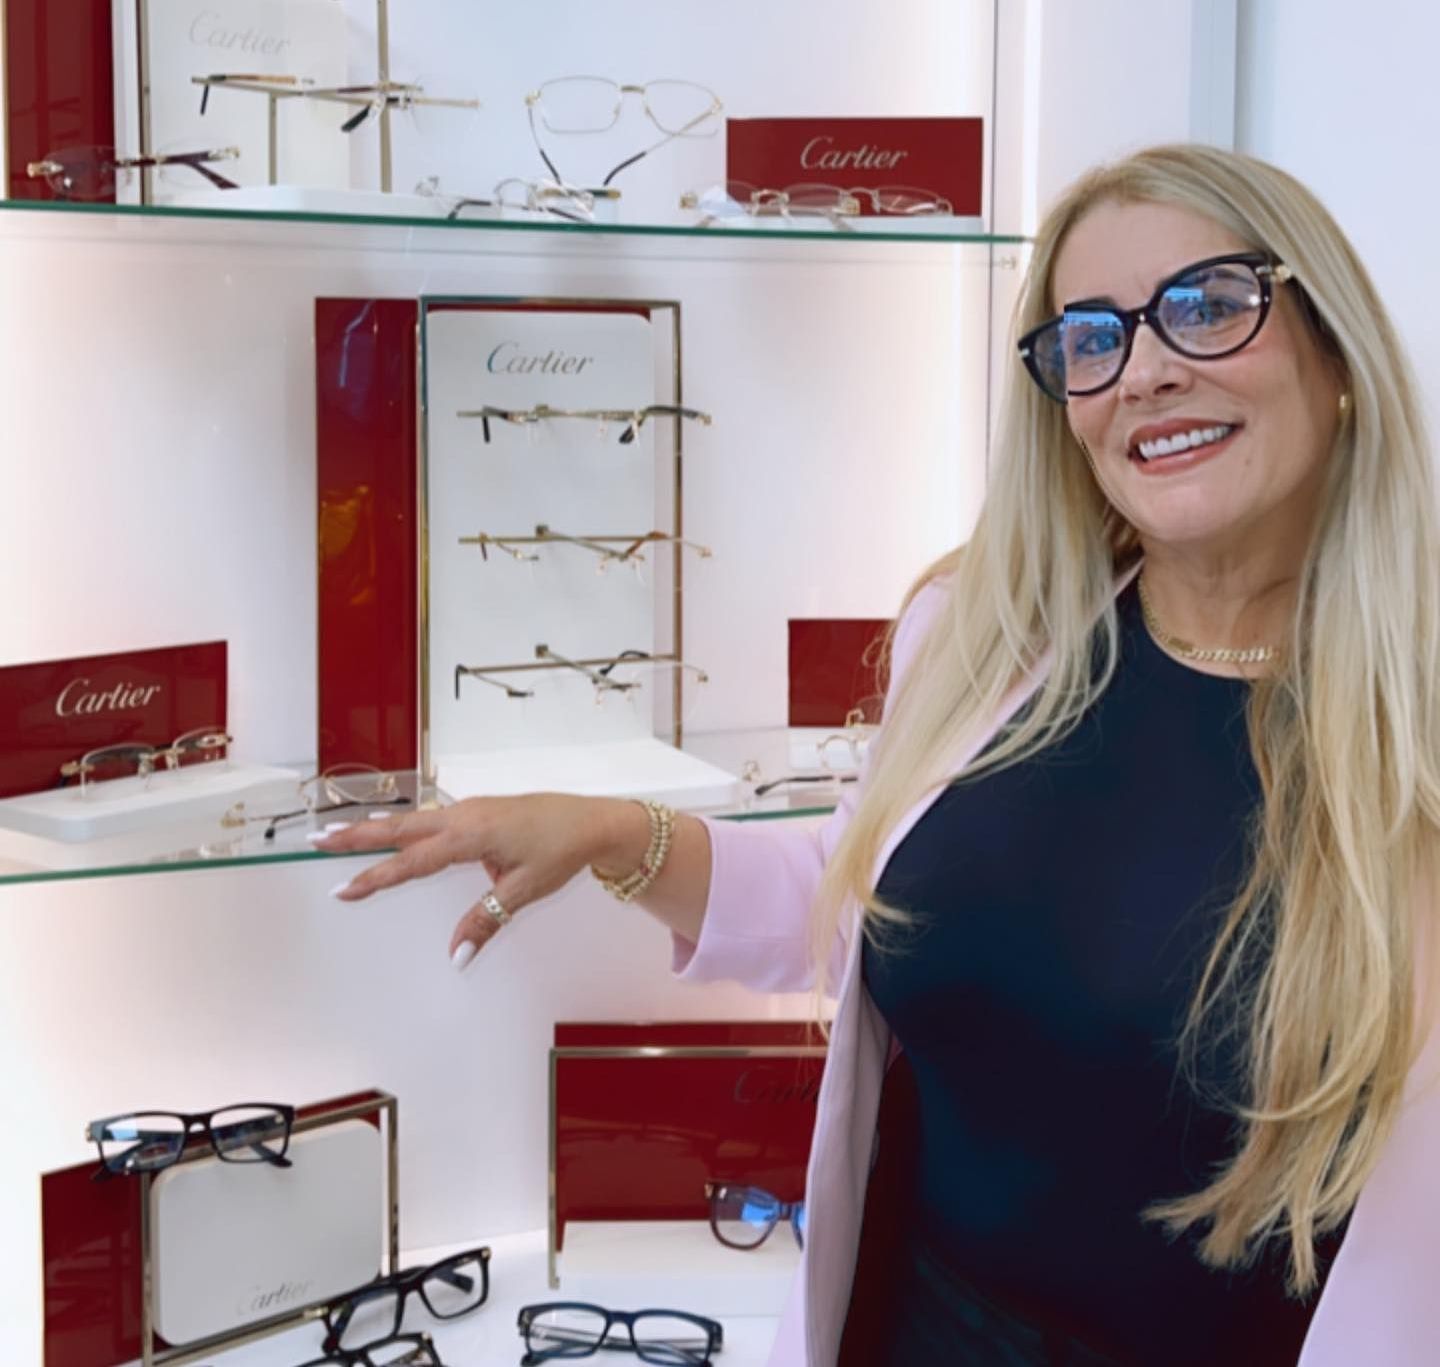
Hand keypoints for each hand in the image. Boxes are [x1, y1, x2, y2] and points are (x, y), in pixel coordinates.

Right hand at [314, 793, 624, 967]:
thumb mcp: (524, 890)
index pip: (413, 860)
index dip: (376, 877)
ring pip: (414, 820)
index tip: (344, 889)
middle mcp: (464, 816)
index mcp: (471, 834)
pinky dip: (405, 823)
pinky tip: (394, 827)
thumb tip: (458, 954)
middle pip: (401, 828)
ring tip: (340, 832)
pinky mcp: (479, 812)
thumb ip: (486, 919)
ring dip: (377, 827)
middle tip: (317, 839)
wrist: (593, 822)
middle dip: (357, 836)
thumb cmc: (562, 850)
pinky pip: (432, 818)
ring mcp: (471, 810)